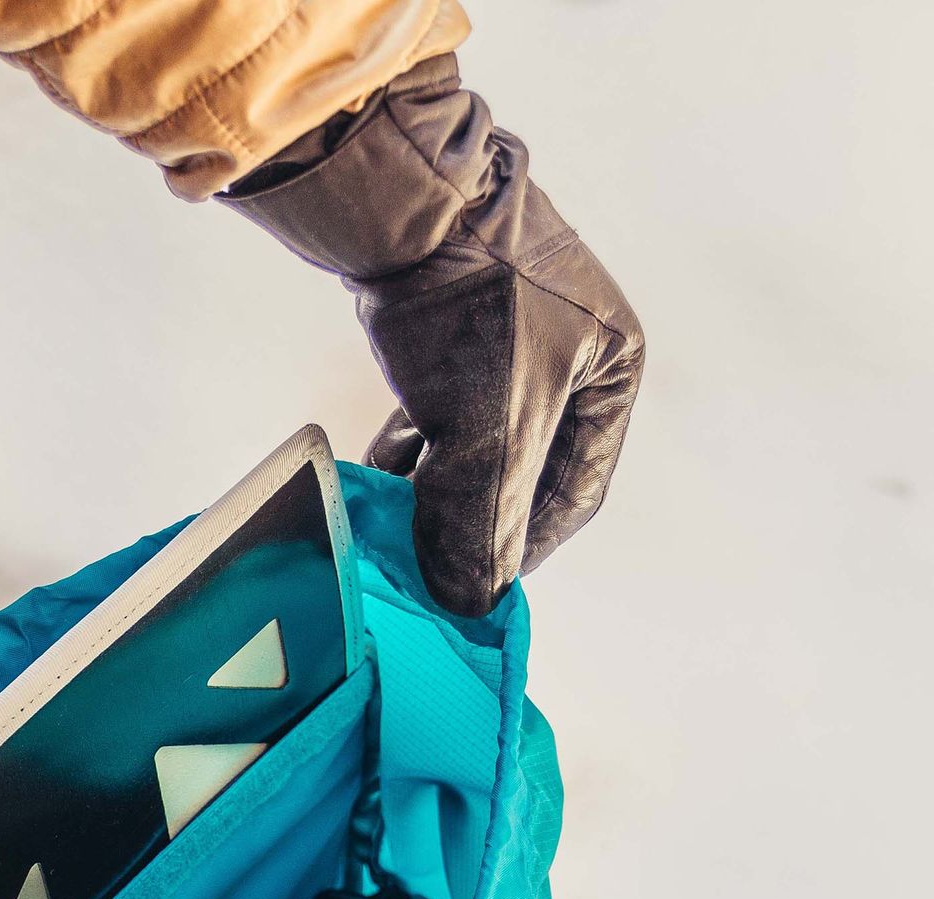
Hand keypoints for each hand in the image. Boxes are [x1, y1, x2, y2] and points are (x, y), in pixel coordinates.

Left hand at [221, 57, 644, 618]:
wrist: (408, 202)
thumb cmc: (473, 311)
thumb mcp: (485, 433)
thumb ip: (480, 523)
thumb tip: (471, 604)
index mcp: (615, 369)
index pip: (576, 491)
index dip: (525, 548)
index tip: (477, 588)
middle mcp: (575, 349)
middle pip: (519, 467)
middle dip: (469, 517)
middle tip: (423, 565)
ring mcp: (515, 331)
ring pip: (474, 438)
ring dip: (433, 489)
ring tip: (392, 531)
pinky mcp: (458, 321)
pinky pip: (440, 409)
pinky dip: (412, 450)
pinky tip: (377, 483)